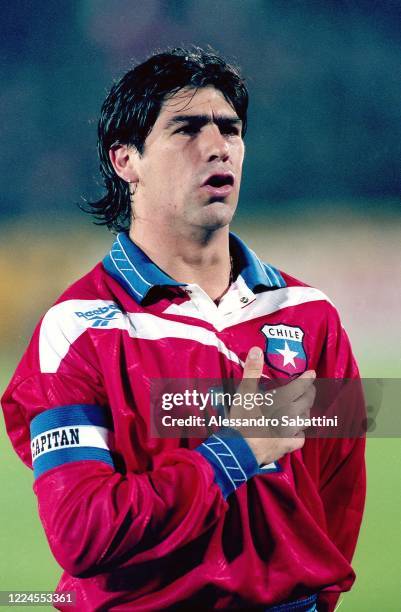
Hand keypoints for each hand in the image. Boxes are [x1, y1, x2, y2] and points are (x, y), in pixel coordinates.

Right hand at [231, 346, 315, 465]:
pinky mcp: (287, 446)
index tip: (312, 373)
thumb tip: (257, 349)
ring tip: (303, 407)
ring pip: (305, 419)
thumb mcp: (244, 392)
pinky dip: (299, 433)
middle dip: (309, 393)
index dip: (308, 378)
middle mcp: (291, 414)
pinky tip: (296, 431)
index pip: (301, 386)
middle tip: (309, 388)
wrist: (240, 449)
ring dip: (305, 411)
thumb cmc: (242, 419)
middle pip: (307, 402)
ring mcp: (290, 431)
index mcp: (282, 400)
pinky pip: (300, 438)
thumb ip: (252, 371)